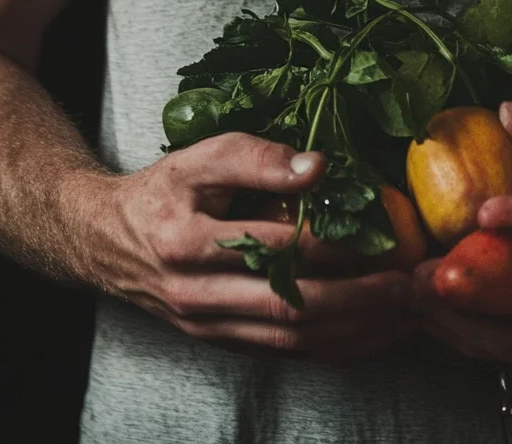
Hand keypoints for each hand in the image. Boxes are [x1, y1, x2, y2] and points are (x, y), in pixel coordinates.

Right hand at [93, 133, 414, 366]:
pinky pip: (286, 353)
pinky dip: (334, 347)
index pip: (270, 245)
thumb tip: (319, 166)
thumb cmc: (161, 192)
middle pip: (287, 305)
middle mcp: (194, 295)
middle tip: (405, 283)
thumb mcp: (198, 157)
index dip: (330, 241)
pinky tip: (372, 332)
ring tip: (401, 309)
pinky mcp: (223, 343)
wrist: (106, 242)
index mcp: (185, 242)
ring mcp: (209, 328)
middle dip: (356, 298)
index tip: (379, 230)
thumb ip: (256, 157)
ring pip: (291, 339)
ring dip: (354, 329)